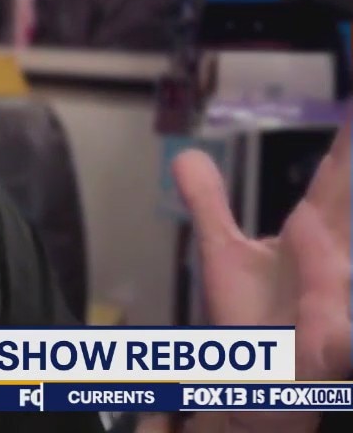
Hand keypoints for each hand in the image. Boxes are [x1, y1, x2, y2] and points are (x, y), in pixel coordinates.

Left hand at [175, 112, 352, 432]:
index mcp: (312, 236)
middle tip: (348, 146)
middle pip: (345, 211)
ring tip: (328, 273)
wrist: (254, 381)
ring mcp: (336, 306)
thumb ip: (209, 204)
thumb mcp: (223, 253)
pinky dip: (340, 339)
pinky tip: (335, 335)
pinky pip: (342, 344)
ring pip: (343, 279)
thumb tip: (189, 155)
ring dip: (335, 272)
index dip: (348, 143)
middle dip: (351, 170)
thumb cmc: (252, 319)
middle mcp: (333, 265)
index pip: (334, 181)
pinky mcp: (330, 350)